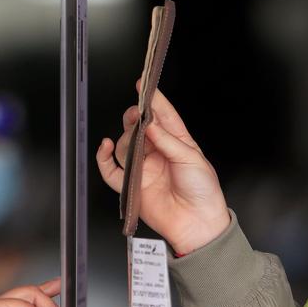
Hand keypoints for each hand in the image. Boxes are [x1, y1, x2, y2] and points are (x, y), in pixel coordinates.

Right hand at [96, 86, 229, 254]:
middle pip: (139, 129)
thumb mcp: (191, 158)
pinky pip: (111, 171)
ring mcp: (144, 169)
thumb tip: (150, 125)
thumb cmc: (203, 191)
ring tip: (133, 138)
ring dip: (125, 138)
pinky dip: (104, 159)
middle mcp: (158, 153)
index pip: (163, 116)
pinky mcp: (132, 185)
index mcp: (177, 143)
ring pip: (125, 146)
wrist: (197, 223)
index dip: (153, 99)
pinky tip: (105, 148)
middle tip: (136, 114)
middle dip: (135, 118)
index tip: (144, 84)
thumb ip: (167, 141)